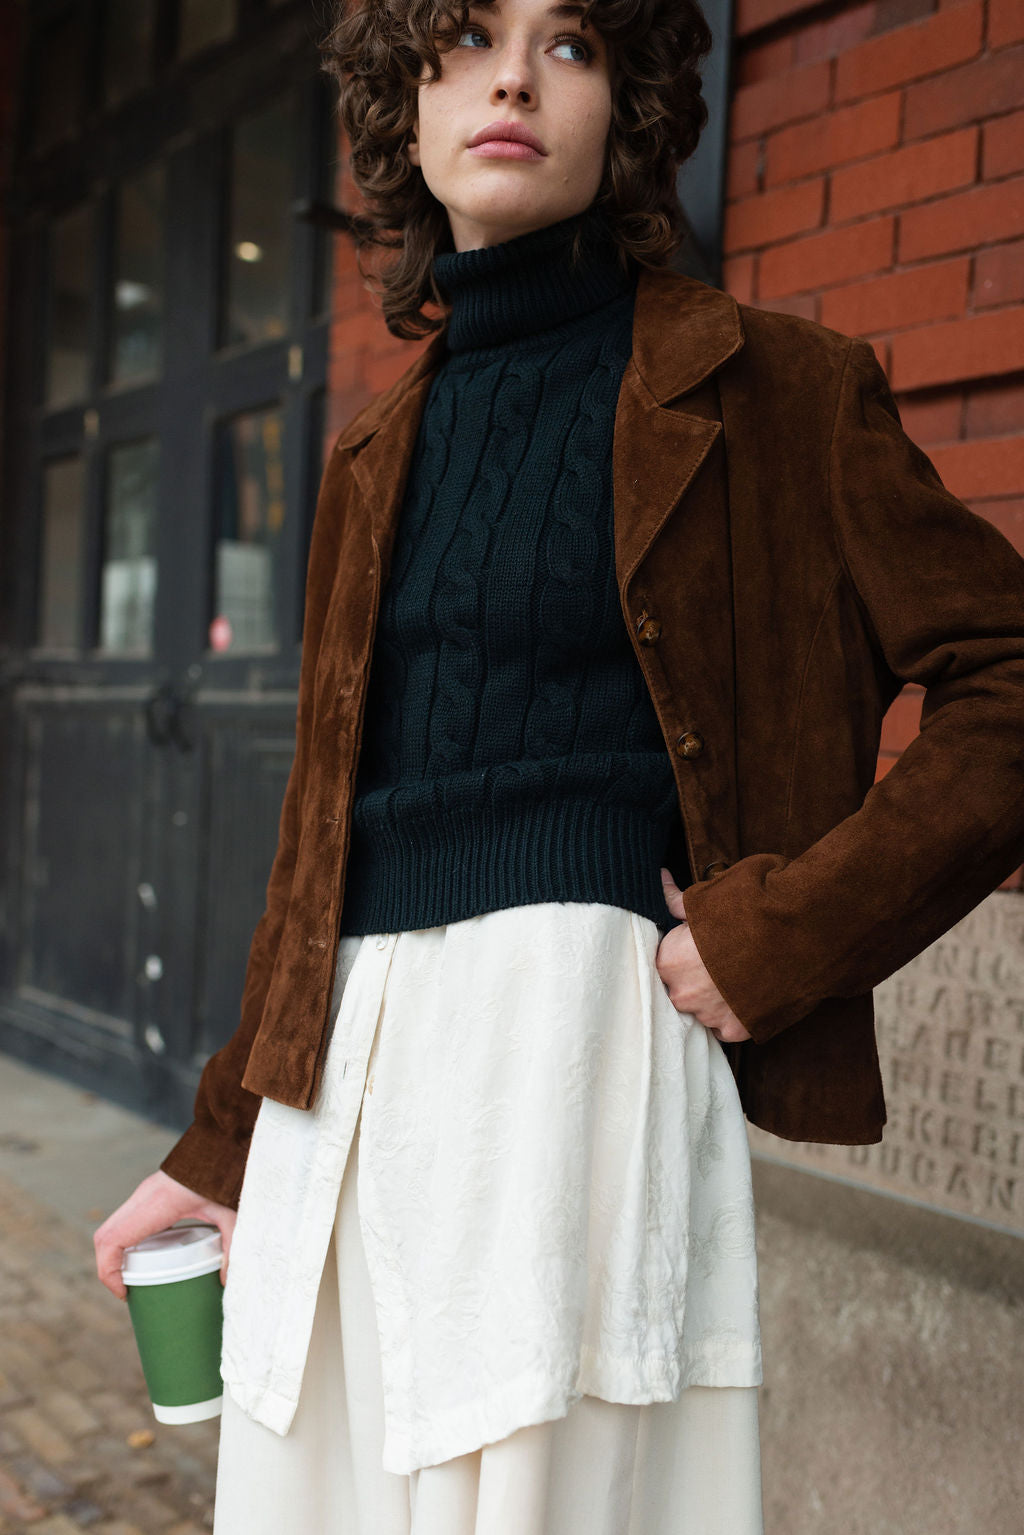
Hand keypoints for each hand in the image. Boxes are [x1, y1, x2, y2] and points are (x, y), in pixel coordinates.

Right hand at [93, 1170, 237, 1301]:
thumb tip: (227, 1280)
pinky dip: (120, 1243)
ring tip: (129, 1278)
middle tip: (126, 1291)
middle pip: (104, 1236)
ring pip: (109, 1228)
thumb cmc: (219, 1176)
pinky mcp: (145, 1195)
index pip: (113, 1240)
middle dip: (107, 1268)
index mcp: (155, 1204)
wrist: (216, 1146)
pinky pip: (121, 1221)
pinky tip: (137, 1258)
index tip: (123, 1293)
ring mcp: (141, 1194)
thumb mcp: (228, 1212)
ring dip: (110, 1255)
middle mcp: (142, 1198)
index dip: (108, 1271)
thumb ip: (231, 1244)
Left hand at [656, 867, 751, 1043]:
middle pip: (681, 989)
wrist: (795, 933)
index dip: (682, 952)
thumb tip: (661, 877)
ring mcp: (710, 1016)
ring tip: (739, 976)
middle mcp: (683, 994)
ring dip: (716, 998)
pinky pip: (725, 1028)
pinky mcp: (736, 1030)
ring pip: (703, 1010)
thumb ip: (676, 899)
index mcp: (669, 961)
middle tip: (720, 960)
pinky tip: (746, 995)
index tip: (699, 945)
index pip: (664, 962)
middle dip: (696, 977)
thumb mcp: (708, 898)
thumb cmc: (748, 911)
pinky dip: (734, 1015)